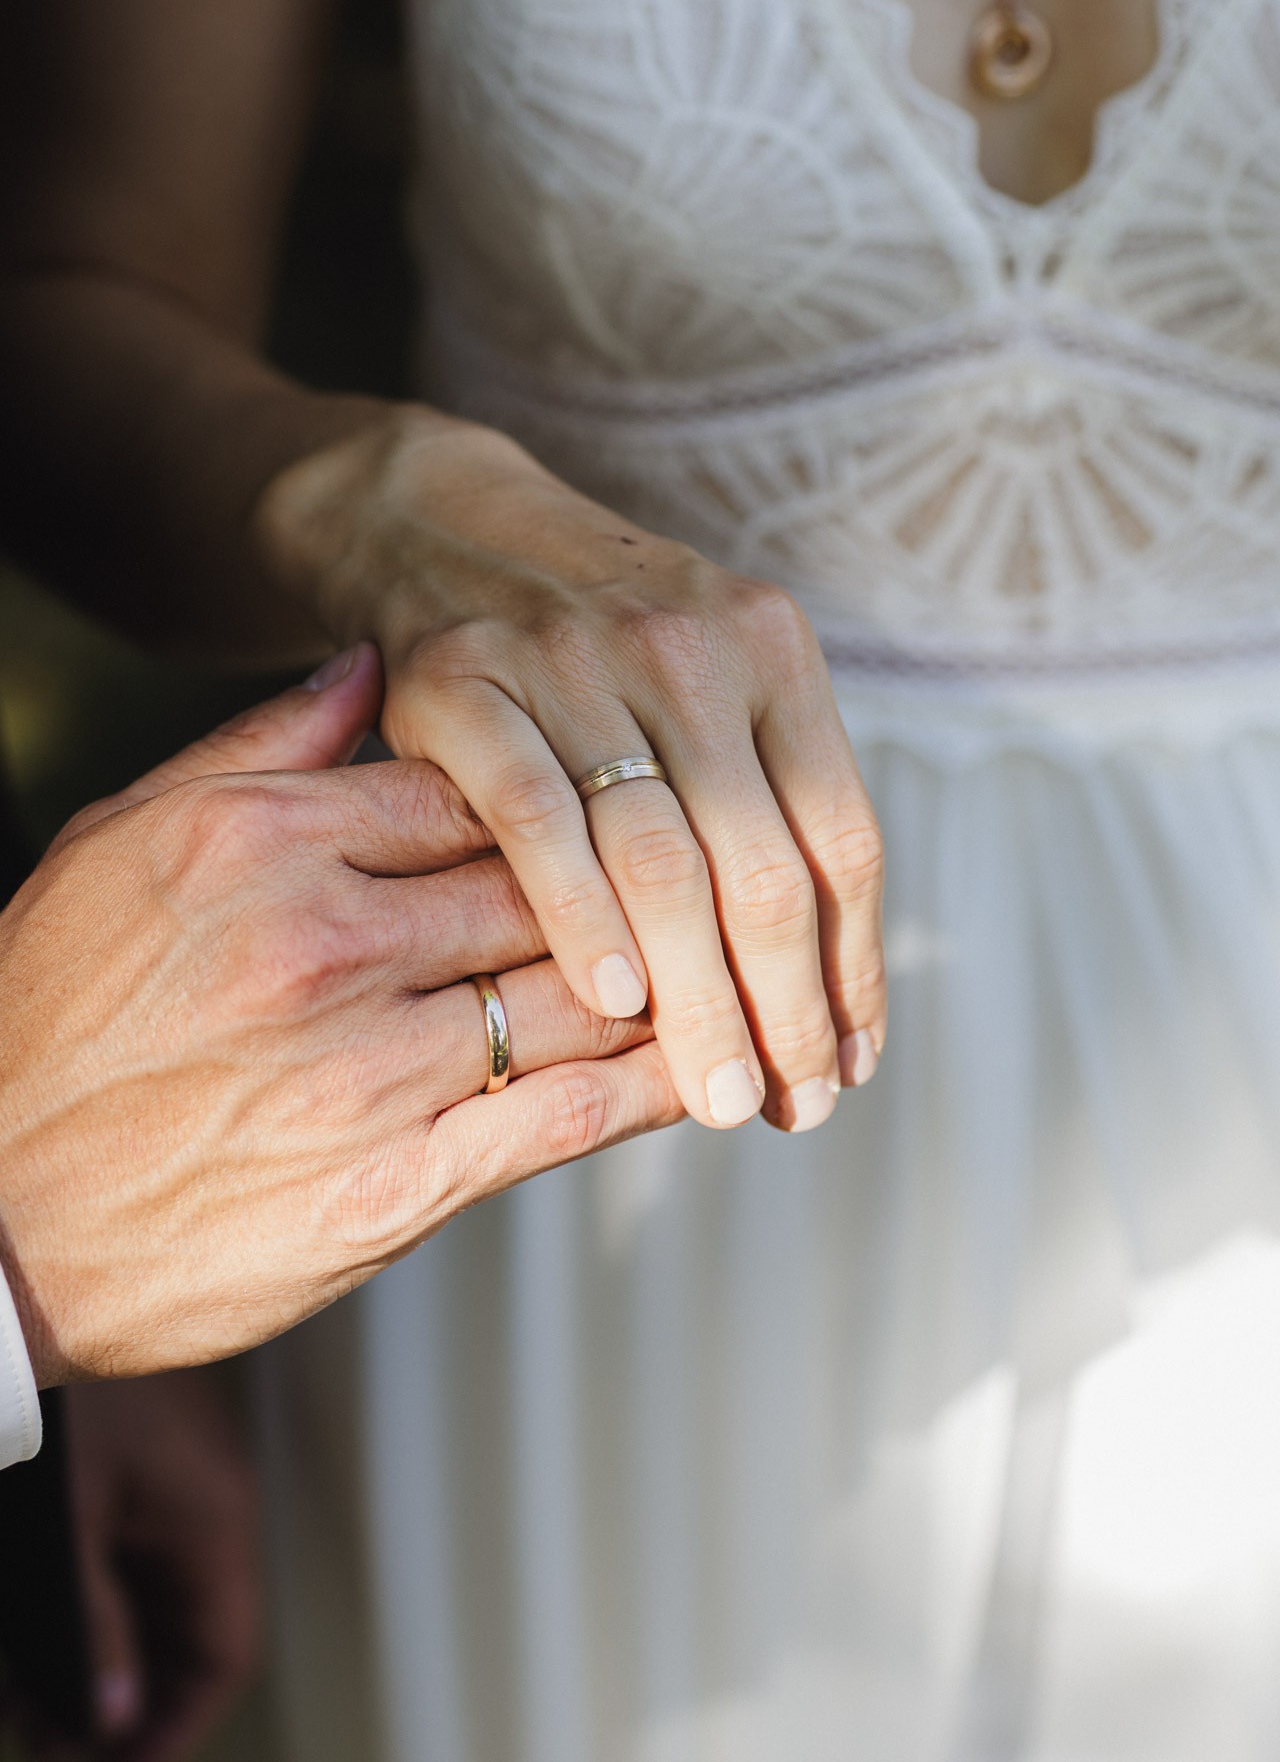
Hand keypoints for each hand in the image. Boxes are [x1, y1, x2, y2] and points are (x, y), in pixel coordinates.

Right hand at [0, 643, 681, 1385]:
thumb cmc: (51, 1016)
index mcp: (268, 840)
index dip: (563, 790)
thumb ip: (258, 745)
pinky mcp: (392, 1187)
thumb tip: (370, 660)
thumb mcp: (122, 842)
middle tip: (734, 862)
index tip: (626, 787)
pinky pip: (560, 1118)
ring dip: (680, 980)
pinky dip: (649, 1087)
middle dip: (646, 875)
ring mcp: (366, 1068)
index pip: (473, 784)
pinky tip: (710, 1065)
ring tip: (753, 962)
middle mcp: (328, 942)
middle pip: (543, 882)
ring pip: (575, 994)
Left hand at [63, 1374, 260, 1761]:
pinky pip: (134, 1559)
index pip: (225, 1653)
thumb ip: (99, 1621)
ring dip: (107, 1660)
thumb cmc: (74, 1391)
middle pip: (192, 1634)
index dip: (178, 1726)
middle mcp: (210, 1504)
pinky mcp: (146, 1465)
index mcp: (215, 1517)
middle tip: (65, 1749)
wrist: (48, 1292)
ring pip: (158, 1600)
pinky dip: (96, 1607)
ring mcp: (179, 1482)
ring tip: (35, 1707)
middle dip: (131, 1704)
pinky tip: (39, 1639)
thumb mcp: (76, 1522)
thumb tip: (113, 1712)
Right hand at [259, 417, 886, 1133]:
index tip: (847, 1065)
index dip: (855, 966)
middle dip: (785, 1007)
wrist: (440, 519)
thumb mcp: (704, 681)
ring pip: (664, 857)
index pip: (843, 836)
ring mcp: (575, 658)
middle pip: (764, 864)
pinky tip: (616, 1001)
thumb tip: (832, 993)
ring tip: (716, 1093)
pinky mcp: (463, 679)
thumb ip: (764, 796)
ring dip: (699, 994)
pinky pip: (537, 818)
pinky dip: (581, 915)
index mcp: (772, 648)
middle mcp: (690, 646)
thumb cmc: (591, 644)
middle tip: (785, 1110)